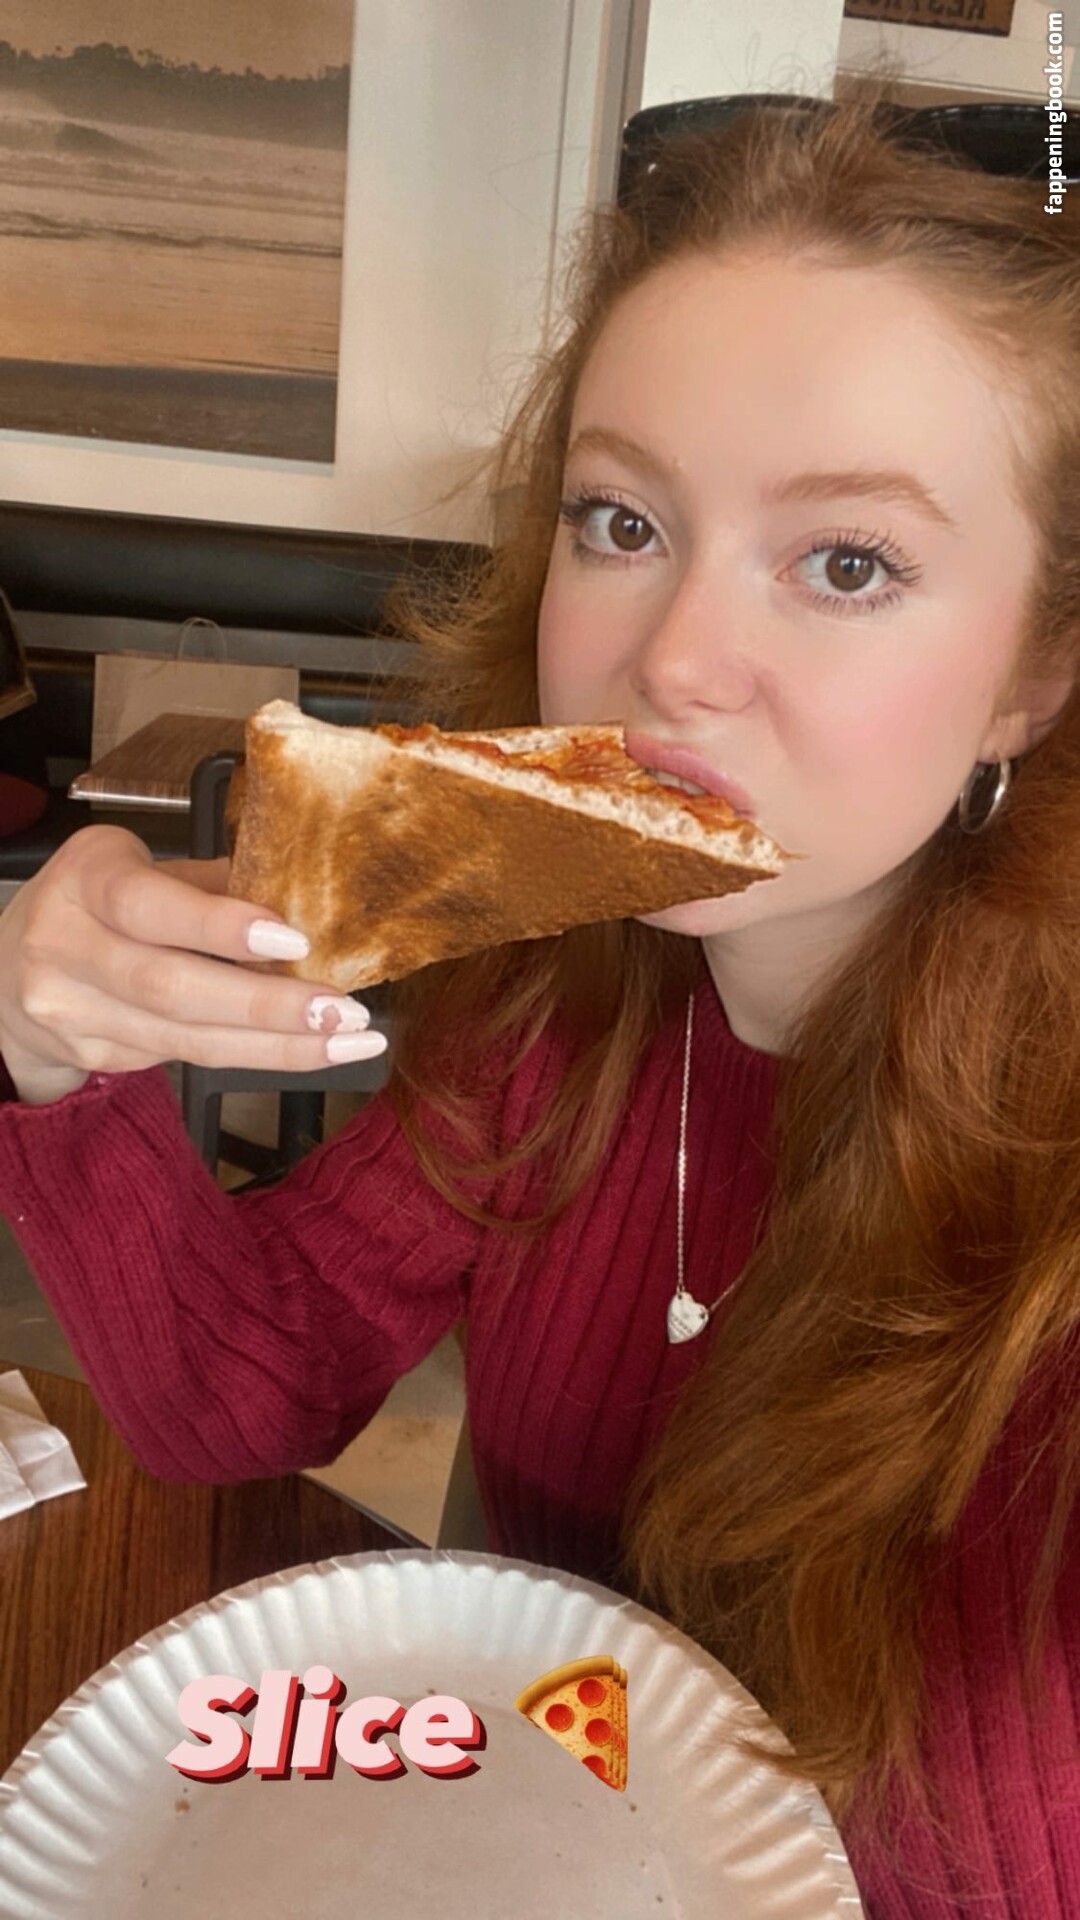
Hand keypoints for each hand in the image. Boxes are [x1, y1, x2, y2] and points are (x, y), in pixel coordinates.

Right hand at [0, 826, 386, 1104]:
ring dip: (276, 1047)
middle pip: (171, 987)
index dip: (221, 926)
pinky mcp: (92, 1056)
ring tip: (346, 1041)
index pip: (150, 906)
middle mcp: (65, 945)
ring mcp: (71, 1011)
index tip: (294, 940)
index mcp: (86, 881)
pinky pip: (182, 1059)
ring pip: (184, 1039)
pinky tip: (299, 1051)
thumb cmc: (94, 906)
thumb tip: (305, 892)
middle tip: (342, 1010)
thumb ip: (209, 882)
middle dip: (267, 1006)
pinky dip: (248, 1055)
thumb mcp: (137, 869)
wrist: (4, 972)